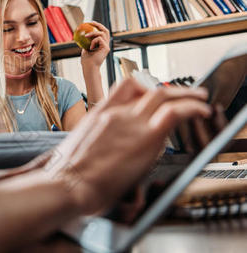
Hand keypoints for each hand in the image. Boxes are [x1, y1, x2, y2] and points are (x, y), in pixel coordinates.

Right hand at [38, 79, 210, 214]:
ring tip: (199, 98)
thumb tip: (108, 150)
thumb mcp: (80, 148)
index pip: (125, 88)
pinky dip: (192, 108)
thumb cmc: (69, 175)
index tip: (154, 93)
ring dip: (185, 94)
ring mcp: (131, 121)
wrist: (68, 182)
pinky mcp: (146, 136)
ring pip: (163, 95)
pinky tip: (202, 110)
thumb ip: (98, 141)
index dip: (144, 87)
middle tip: (183, 92)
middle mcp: (116, 112)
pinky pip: (175, 112)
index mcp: (99, 113)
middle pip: (147, 89)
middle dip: (169, 89)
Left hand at [80, 21, 109, 69]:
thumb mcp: (85, 49)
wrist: (89, 67)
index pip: (102, 33)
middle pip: (105, 31)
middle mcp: (106, 45)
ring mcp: (107, 46)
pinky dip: (93, 41)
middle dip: (99, 25)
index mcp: (101, 45)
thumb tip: (81, 35)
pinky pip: (99, 39)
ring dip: (93, 33)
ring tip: (86, 36)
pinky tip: (90, 47)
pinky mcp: (106, 48)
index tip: (91, 23)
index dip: (98, 27)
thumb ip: (86, 43)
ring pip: (102, 34)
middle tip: (91, 22)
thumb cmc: (86, 60)